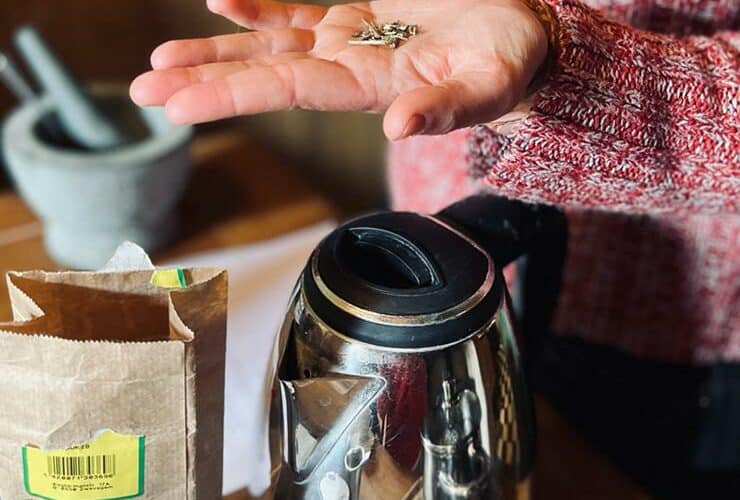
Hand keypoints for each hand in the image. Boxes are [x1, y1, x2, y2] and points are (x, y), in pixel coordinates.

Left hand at [130, 0, 546, 139]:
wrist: (516, 37)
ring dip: (216, 48)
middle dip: (203, 79)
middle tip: (143, 88)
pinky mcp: (357, 11)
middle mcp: (349, 66)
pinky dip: (260, 6)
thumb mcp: (489, 87)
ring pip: (271, 43)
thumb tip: (398, 126)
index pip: (291, 91)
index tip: (177, 104)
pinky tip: (222, 1)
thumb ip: (446, 108)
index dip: (233, 94)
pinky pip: (299, 7)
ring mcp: (348, 38)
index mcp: (373, 87)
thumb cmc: (509, 63)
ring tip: (161, 55)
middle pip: (264, 73)